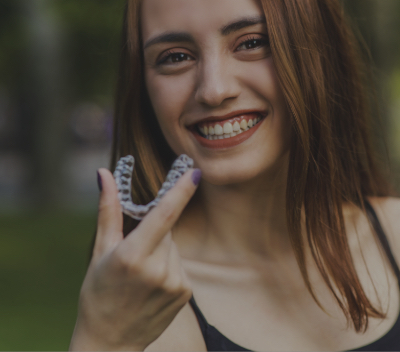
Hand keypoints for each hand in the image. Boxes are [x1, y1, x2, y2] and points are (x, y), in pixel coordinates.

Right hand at [69, 166, 200, 350]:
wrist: (110, 343)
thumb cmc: (98, 293)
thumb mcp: (100, 250)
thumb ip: (108, 209)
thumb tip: (104, 174)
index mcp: (133, 256)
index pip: (164, 215)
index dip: (181, 190)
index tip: (195, 172)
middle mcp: (158, 269)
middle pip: (167, 230)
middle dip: (155, 231)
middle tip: (135, 251)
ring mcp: (175, 283)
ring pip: (174, 247)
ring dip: (162, 250)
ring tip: (142, 274)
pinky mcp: (185, 292)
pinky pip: (180, 264)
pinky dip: (169, 266)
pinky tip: (153, 284)